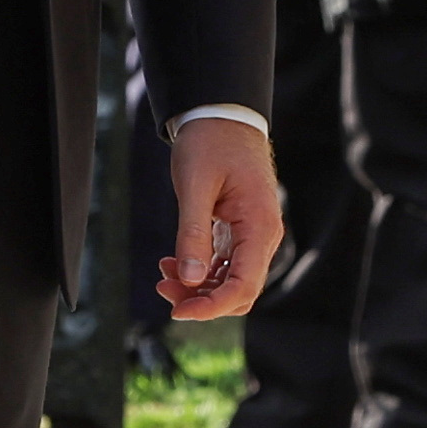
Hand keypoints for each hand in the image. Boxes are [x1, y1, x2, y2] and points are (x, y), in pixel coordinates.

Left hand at [160, 112, 283, 322]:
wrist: (222, 115)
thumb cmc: (210, 143)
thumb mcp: (195, 186)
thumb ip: (192, 233)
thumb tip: (188, 279)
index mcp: (259, 227)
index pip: (243, 287)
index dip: (211, 307)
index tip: (178, 312)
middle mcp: (263, 237)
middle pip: (239, 292)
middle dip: (201, 300)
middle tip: (162, 288)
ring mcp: (253, 236)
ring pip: (230, 282)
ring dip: (198, 288)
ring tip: (163, 274)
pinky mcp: (239, 233)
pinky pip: (224, 266)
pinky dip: (200, 272)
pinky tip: (173, 263)